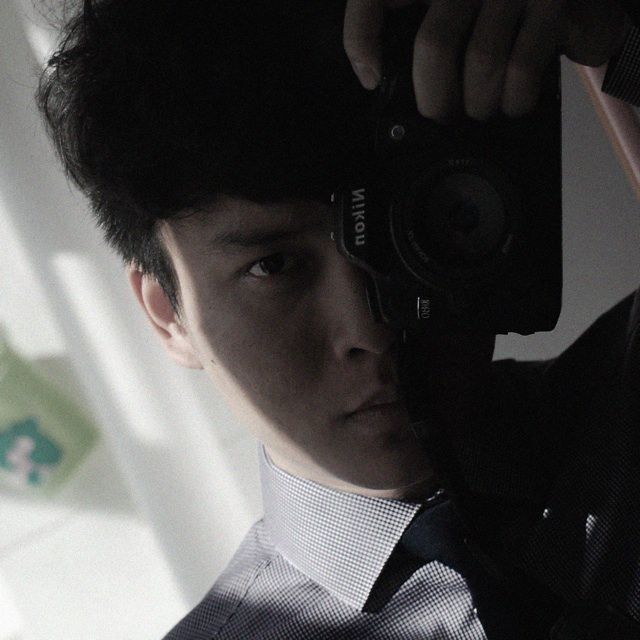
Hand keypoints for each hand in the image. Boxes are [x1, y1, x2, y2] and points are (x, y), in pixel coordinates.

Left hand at [343, 0, 632, 122]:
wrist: (584, 3)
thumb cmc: (510, 15)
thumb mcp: (458, 14)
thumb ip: (423, 33)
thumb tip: (377, 78)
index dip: (362, 38)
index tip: (372, 78)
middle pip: (434, 45)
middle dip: (435, 99)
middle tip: (442, 117)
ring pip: (480, 60)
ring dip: (478, 104)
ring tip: (480, 111)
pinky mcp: (554, 4)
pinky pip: (522, 67)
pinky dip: (513, 100)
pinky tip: (513, 104)